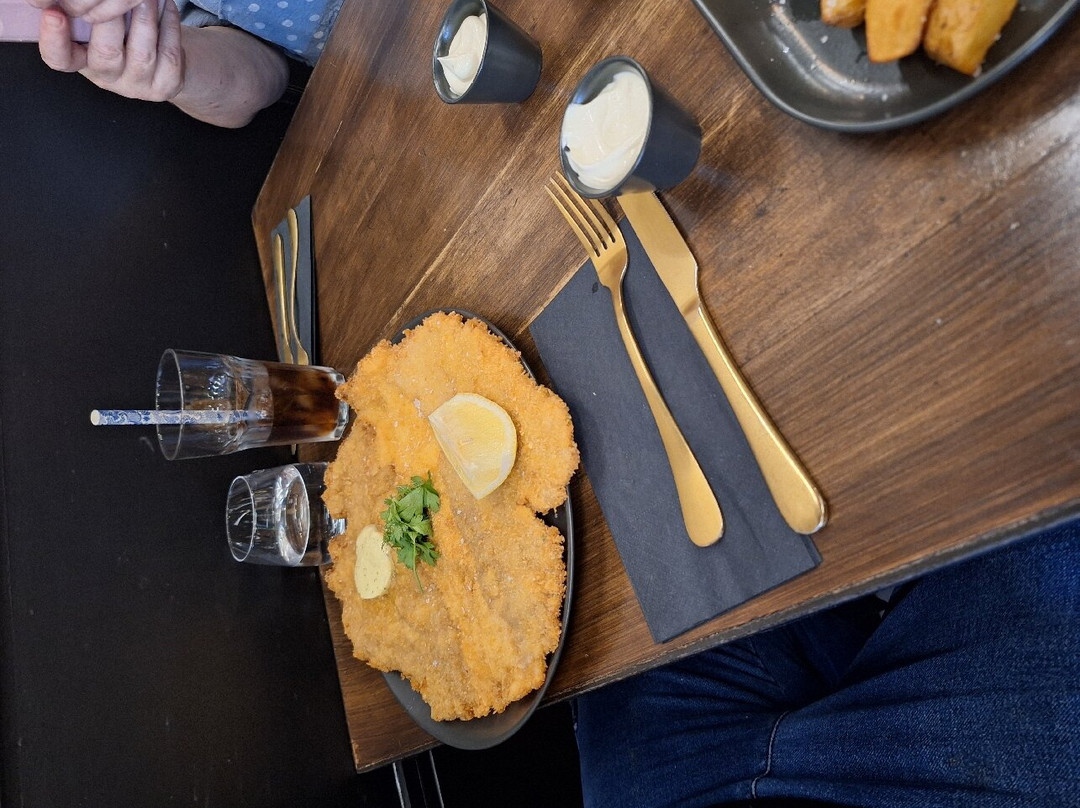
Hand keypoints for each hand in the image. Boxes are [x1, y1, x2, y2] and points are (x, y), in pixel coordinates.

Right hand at [38, 0, 183, 103]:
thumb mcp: (95, 26)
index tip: (53, 14)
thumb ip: (86, 12)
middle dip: (112, 17)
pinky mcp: (165, 85)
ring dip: (145, 18)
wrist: (160, 61)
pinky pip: (169, 53)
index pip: (58, 57)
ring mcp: (137, 85)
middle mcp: (106, 77)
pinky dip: (168, 25)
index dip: (54, 39)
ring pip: (142, 53)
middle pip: (106, 52)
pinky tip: (165, 5)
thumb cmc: (120, 36)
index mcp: (80, 59)